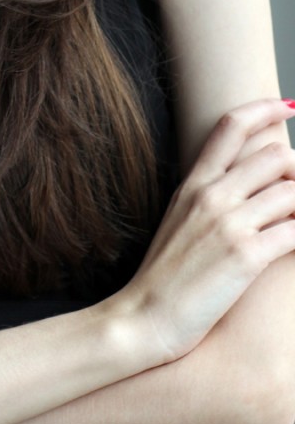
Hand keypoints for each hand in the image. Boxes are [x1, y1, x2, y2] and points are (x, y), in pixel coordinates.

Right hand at [121, 98, 294, 362]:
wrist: (143, 317)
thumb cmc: (163, 276)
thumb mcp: (178, 221)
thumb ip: (207, 196)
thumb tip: (241, 183)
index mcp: (194, 184)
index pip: (231, 127)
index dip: (266, 109)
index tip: (289, 106)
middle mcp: (212, 196)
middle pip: (274, 155)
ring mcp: (229, 224)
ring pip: (291, 191)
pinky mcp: (246, 256)